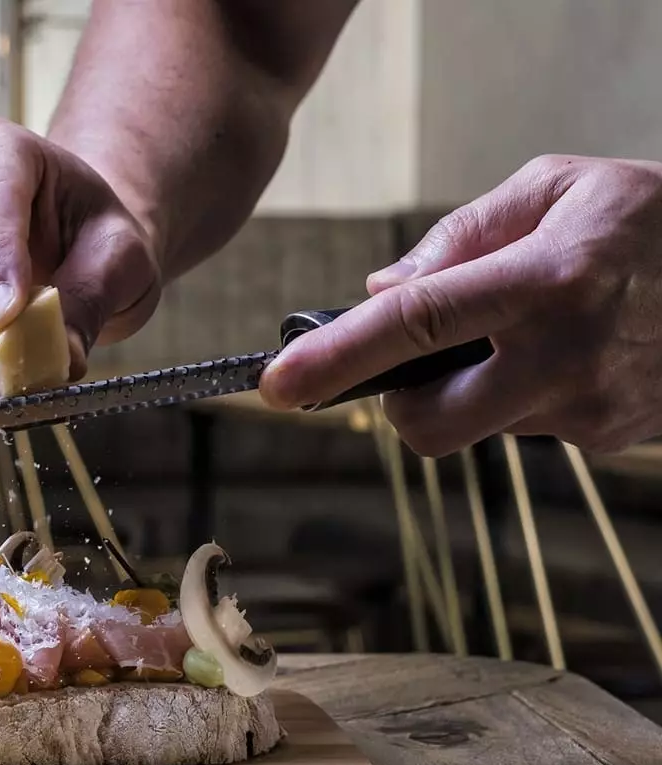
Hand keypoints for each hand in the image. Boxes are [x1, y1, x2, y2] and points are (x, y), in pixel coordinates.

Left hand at [260, 154, 661, 454]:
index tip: (278, 386)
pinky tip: (568, 353)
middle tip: (417, 358)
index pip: (416, 326)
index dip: (338, 360)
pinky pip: (526, 427)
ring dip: (475, 387)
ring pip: (477, 425)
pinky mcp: (608, 438)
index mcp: (548, 280)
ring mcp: (590, 409)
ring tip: (533, 329)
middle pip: (428, 424)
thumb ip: (459, 237)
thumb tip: (379, 289)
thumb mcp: (556, 187)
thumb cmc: (649, 217)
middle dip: (400, 401)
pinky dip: (521, 395)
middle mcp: (567, 356)